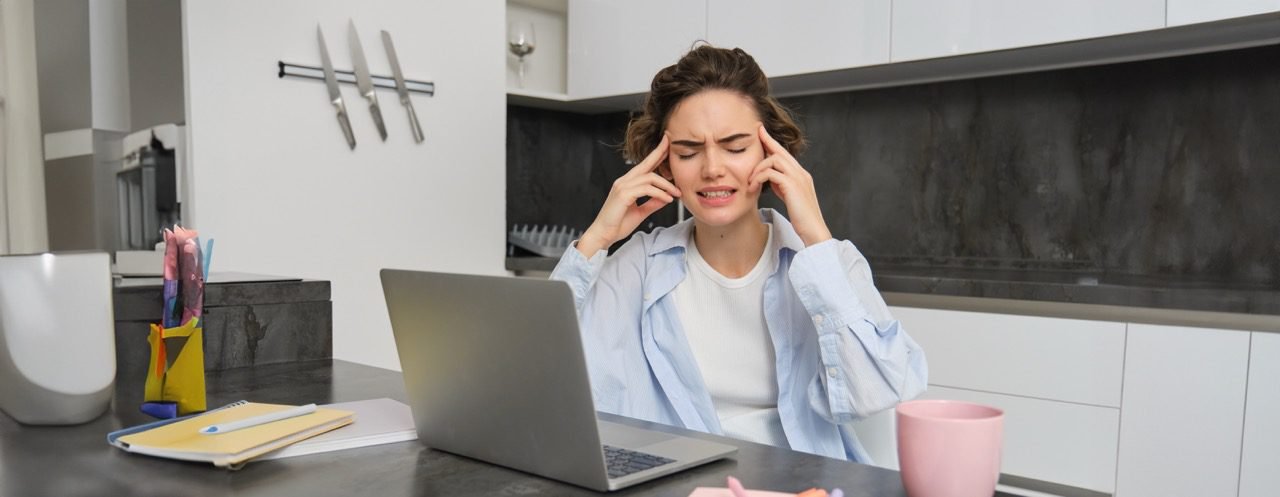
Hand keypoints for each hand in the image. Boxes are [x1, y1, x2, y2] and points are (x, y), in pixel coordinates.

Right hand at [578, 135, 680, 256]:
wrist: (603, 235)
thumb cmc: (617, 224)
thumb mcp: (640, 212)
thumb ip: (652, 203)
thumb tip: (666, 197)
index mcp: (627, 184)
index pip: (644, 166)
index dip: (656, 155)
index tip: (667, 146)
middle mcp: (624, 181)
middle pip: (646, 163)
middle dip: (660, 152)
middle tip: (673, 144)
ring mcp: (622, 186)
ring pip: (650, 177)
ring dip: (666, 185)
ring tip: (677, 193)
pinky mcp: (623, 195)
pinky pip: (646, 189)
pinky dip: (659, 193)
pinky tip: (667, 199)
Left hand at [748, 124, 831, 245]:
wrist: (814, 230)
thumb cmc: (802, 218)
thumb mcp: (790, 197)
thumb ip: (782, 186)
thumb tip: (770, 179)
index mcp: (801, 175)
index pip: (785, 154)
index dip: (773, 142)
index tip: (761, 132)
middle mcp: (801, 173)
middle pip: (780, 151)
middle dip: (766, 142)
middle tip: (755, 134)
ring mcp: (798, 178)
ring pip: (774, 160)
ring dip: (758, 169)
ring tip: (749, 182)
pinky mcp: (792, 186)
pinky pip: (771, 173)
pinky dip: (759, 178)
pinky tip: (752, 188)